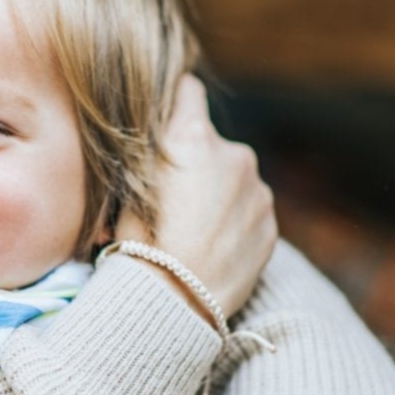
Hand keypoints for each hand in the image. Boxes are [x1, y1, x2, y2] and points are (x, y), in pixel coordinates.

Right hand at [116, 76, 275, 317]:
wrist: (176, 304)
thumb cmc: (139, 246)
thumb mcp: (124, 190)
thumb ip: (144, 155)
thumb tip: (151, 135)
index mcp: (192, 138)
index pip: (188, 90)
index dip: (175, 101)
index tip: (168, 115)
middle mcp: (233, 154)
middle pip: (211, 143)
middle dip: (195, 162)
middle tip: (171, 199)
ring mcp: (257, 190)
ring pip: (233, 180)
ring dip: (217, 194)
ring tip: (192, 231)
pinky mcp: (270, 223)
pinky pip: (248, 211)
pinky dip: (233, 222)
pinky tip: (211, 247)